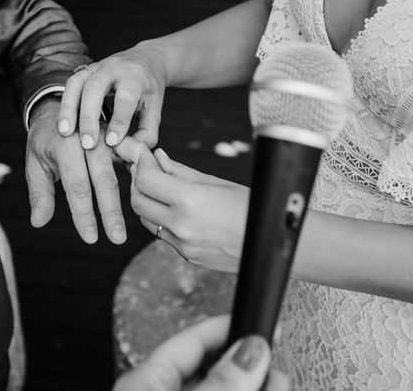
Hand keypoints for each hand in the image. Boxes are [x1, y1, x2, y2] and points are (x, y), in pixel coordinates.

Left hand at [26, 99, 126, 243]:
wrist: (59, 108)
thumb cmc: (46, 143)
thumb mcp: (35, 165)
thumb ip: (40, 193)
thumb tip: (38, 223)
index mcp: (64, 144)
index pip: (76, 185)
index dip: (84, 213)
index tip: (91, 238)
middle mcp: (88, 137)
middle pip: (103, 178)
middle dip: (111, 211)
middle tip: (117, 239)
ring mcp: (106, 135)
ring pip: (120, 169)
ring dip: (128, 197)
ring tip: (138, 220)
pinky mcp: (119, 135)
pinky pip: (133, 156)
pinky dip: (140, 176)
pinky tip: (145, 198)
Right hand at [57, 45, 167, 150]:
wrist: (146, 60)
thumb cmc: (149, 90)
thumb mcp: (154, 111)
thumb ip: (146, 133)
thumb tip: (128, 153)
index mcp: (136, 76)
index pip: (125, 97)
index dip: (118, 121)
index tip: (112, 142)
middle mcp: (115, 67)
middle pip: (96, 87)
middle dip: (89, 117)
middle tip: (87, 144)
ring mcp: (97, 67)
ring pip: (78, 83)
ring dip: (69, 109)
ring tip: (66, 133)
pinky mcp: (85, 71)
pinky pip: (70, 85)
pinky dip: (65, 105)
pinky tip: (63, 125)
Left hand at [113, 315, 288, 390]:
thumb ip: (218, 383)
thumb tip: (251, 351)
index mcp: (145, 382)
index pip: (191, 340)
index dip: (228, 328)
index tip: (260, 324)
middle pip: (211, 367)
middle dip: (247, 363)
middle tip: (277, 363)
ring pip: (222, 390)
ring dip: (252, 385)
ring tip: (280, 382)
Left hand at [116, 139, 248, 270]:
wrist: (275, 243)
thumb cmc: (251, 206)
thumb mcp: (216, 182)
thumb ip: (181, 171)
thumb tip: (157, 157)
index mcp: (190, 200)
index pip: (145, 180)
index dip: (140, 164)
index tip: (144, 156)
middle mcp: (182, 225)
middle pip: (137, 201)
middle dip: (137, 182)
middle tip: (145, 169)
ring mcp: (183, 244)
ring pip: (146, 220)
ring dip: (147, 202)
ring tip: (160, 187)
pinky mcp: (187, 257)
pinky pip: (163, 234)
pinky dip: (162, 218)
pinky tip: (175, 208)